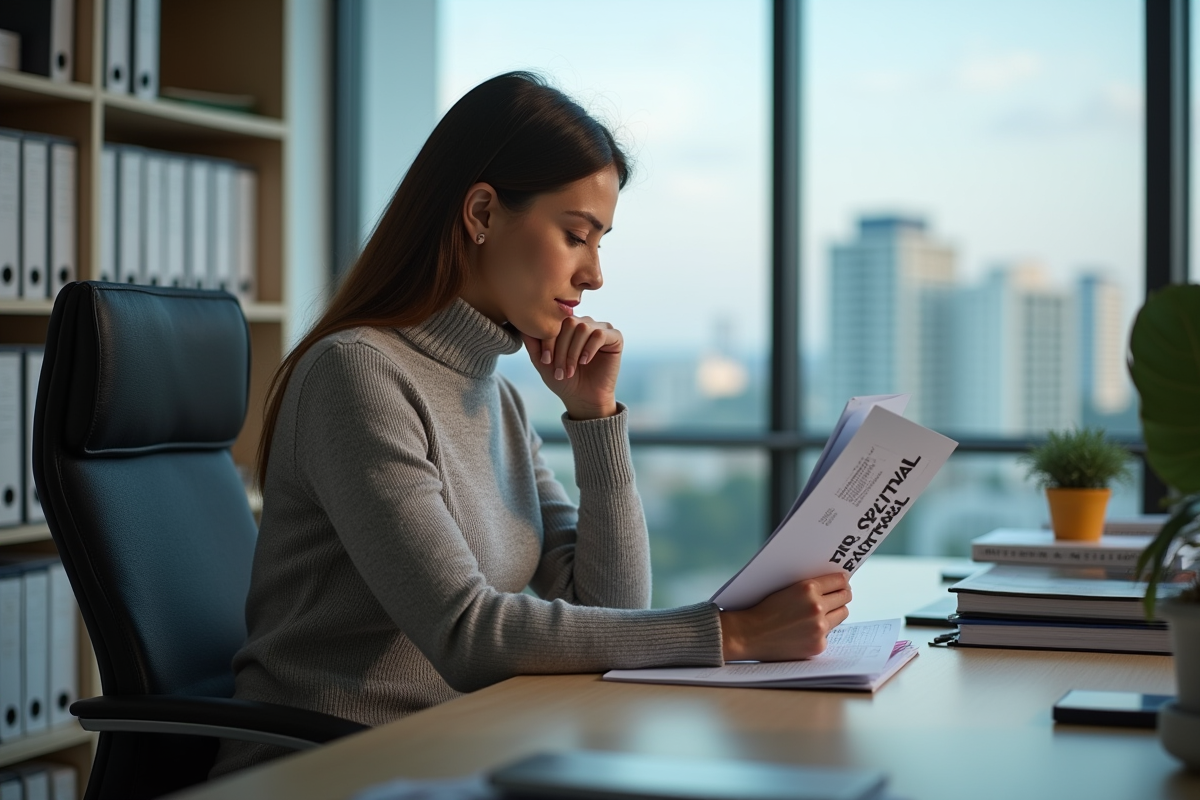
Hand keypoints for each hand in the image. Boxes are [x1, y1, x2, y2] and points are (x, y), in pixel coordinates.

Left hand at [522, 316, 621, 419]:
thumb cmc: (563, 380)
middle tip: (559, 369)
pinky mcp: (615, 337)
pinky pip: (600, 334)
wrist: (583, 399)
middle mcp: (585, 323)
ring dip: (573, 352)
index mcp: (568, 325)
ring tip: (570, 370)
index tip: (545, 361)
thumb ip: (532, 343)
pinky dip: (589, 349)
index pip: (555, 321)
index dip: (548, 339)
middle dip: (561, 348)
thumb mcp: (542, 361)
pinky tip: (584, 362)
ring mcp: (601, 328)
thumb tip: (521, 324)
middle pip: (569, 323)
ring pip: (583, 328)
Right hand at [718, 572, 851, 661]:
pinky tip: (808, 629)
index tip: (842, 582)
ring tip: (823, 612)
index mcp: (807, 589)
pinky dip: (822, 631)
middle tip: (838, 595)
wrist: (748, 634)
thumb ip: (808, 587)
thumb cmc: (763, 610)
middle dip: (841, 594)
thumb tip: (832, 584)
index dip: (841, 580)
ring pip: (842, 614)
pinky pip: (830, 634)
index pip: (839, 580)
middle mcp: (816, 607)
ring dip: (835, 612)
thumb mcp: (785, 589)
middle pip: (845, 597)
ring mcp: (819, 628)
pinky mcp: (818, 644)